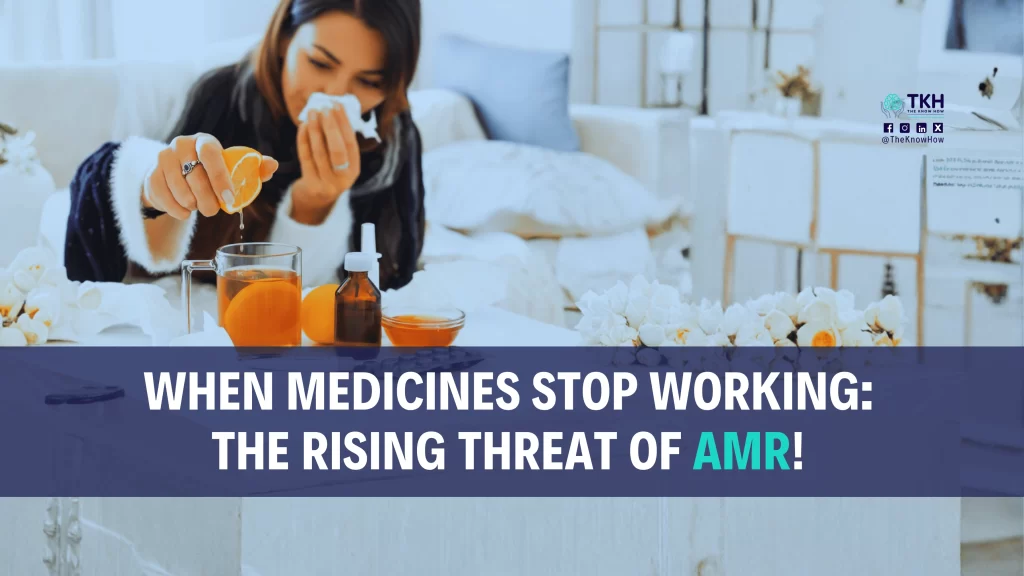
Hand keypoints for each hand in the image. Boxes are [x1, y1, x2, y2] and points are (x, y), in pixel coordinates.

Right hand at [142, 133, 278, 219]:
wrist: (178, 175)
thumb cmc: (212, 172)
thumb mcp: (233, 168)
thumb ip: (254, 167)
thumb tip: (272, 165)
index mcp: (204, 141)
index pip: (210, 154)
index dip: (220, 178)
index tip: (229, 200)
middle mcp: (181, 144)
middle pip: (194, 176)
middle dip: (207, 200)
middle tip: (214, 211)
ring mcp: (163, 158)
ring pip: (179, 189)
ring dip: (192, 205)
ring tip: (199, 206)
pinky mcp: (151, 175)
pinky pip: (164, 197)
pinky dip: (177, 210)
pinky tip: (185, 212)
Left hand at [291, 106, 360, 224]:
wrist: (315, 199)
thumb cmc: (328, 170)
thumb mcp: (339, 161)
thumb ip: (339, 140)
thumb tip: (333, 109)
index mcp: (354, 169)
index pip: (351, 143)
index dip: (344, 124)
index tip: (337, 105)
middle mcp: (343, 178)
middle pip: (337, 150)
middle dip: (331, 127)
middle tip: (324, 108)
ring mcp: (327, 183)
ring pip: (319, 153)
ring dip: (315, 130)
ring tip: (312, 113)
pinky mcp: (311, 184)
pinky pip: (305, 158)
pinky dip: (304, 140)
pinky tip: (303, 126)